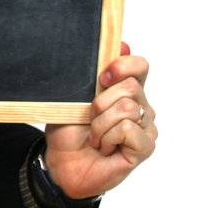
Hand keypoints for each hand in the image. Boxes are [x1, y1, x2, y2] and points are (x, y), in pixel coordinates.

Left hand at [42, 42, 156, 199]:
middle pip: (130, 87)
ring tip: (96, 137)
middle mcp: (141, 106)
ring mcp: (146, 127)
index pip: (140, 65)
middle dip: (100, 103)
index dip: (122, 65)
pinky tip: (105, 148)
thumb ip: (95, 73)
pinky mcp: (145, 146)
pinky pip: (128, 129)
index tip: (102, 77)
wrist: (62, 163)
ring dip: (100, 124)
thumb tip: (122, 43)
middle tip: (90, 119)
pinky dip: (107, 138)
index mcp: (125, 90)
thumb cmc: (69, 131)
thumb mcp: (75, 97)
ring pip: (127, 108)